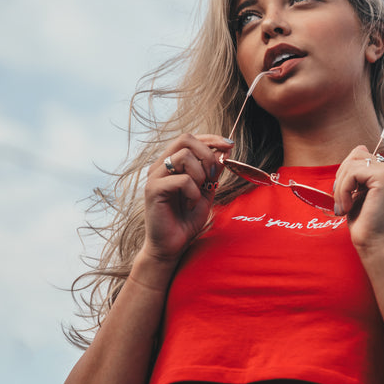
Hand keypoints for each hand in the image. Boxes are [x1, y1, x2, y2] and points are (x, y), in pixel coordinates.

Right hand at [142, 133, 233, 263]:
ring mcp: (155, 177)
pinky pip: (182, 179)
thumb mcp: (206, 191)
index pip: (189, 138)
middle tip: (213, 175)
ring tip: (197, 193)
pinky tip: (189, 204)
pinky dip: (193, 192)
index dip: (211, 138)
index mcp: (171, 164)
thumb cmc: (186, 219)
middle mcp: (160, 166)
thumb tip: (224, 150)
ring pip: (184, 156)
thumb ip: (213, 172)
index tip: (230, 145)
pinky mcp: (153, 190)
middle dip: (208, 154)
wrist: (172, 245)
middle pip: (185, 139)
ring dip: (200, 175)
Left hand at [332, 145, 383, 256]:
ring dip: (340, 188)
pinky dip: (343, 191)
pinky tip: (347, 208)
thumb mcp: (359, 191)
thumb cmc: (366, 222)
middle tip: (341, 203)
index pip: (361, 155)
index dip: (345, 173)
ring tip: (343, 207)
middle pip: (356, 156)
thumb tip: (361, 146)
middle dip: (341, 178)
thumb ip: (359, 170)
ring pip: (352, 165)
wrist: (375, 244)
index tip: (344, 196)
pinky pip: (352, 173)